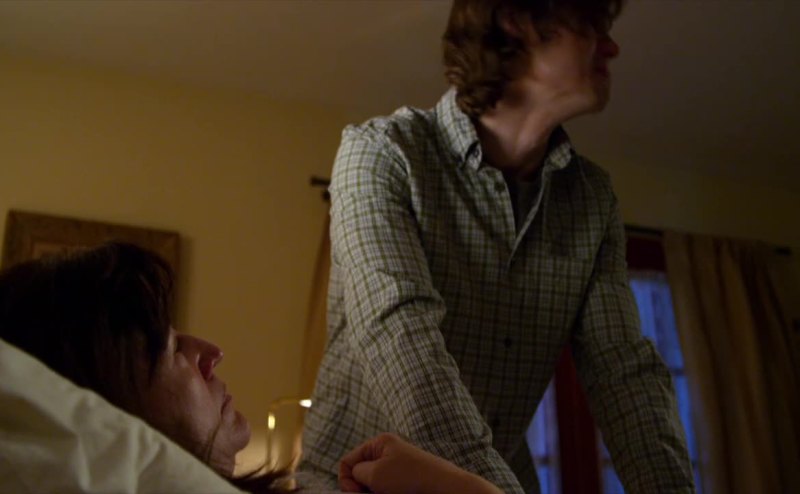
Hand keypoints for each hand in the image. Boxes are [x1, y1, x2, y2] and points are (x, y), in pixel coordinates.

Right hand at [338, 433, 502, 493]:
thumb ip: (356, 473)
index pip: (347, 461)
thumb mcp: (375, 473)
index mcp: (379, 444)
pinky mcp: (403, 485)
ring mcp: (395, 471)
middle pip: (358, 475)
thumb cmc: (410, 477)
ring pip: (371, 487)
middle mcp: (386, 455)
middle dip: (360, 489)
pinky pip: (383, 491)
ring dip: (372, 493)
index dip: (346, 480)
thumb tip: (352, 478)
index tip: (356, 493)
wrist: (444, 489)